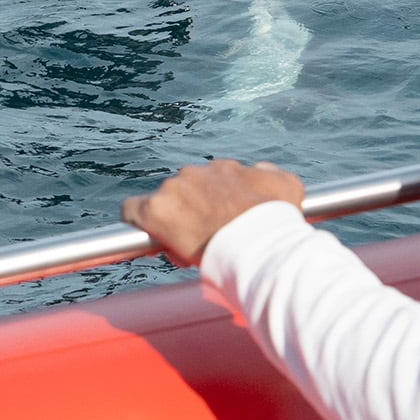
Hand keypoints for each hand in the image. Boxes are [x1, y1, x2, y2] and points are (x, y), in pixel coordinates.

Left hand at [120, 159, 304, 266]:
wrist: (260, 244)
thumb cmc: (277, 222)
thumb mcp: (287, 185)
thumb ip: (269, 173)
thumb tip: (259, 170)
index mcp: (226, 170)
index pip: (208, 184)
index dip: (208, 206)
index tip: (215, 223)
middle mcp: (197, 173)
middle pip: (184, 195)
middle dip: (191, 215)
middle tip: (205, 241)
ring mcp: (174, 189)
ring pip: (163, 205)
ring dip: (172, 223)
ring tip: (188, 249)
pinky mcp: (155, 210)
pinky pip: (132, 210)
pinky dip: (134, 221)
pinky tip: (141, 234)